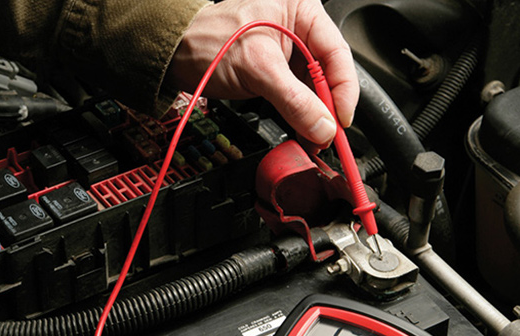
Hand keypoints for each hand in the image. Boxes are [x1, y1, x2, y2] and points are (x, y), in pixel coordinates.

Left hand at [167, 0, 357, 146]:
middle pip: (328, 73)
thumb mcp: (257, 68)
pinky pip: (297, 97)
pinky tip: (304, 131)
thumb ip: (294, 100)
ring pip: (313, 89)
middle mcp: (299, 29)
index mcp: (301, 10)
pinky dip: (301, 116)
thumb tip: (321, 125)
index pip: (337, 52)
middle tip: (328, 135)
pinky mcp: (276, 73)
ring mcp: (288, 52)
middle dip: (328, 107)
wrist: (176, 55)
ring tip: (315, 138)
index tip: (340, 119)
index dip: (343, 89)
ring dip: (315, 116)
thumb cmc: (207, 42)